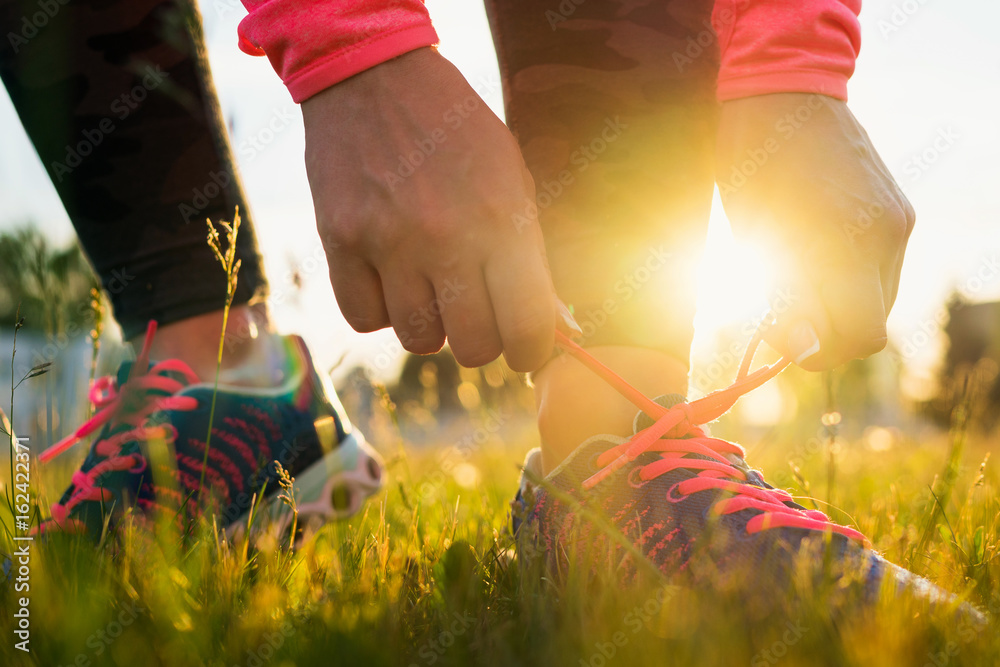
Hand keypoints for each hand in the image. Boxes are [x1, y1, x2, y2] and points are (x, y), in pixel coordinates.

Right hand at [302, 48, 557, 370]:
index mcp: (500, 218)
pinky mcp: (340, 242)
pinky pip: (366, 319)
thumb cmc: (457, 131)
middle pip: (473, 347)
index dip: (533, 351)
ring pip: (419, 339)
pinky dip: (382, 311)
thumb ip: (527, 251)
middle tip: (479, 318)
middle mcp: (445, 237)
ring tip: (433, 288)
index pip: (527, 324)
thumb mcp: (511, 177)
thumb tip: (542, 323)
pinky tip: (391, 279)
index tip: (528, 352)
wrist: (376, 77)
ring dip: (432, 325)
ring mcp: (387, 242)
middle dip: (484, 342)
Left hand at [716, 94, 914, 370]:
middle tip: (779, 310)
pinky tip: (816, 254)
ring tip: (794, 276)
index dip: (819, 350)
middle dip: (825, 331)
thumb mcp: (754, 236)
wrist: (786, 91)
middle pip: (871, 325)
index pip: (858, 336)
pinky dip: (852, 278)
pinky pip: (883, 269)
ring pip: (878, 300)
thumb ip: (785, 295)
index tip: (782, 335)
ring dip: (838, 305)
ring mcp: (898, 222)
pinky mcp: (899, 211)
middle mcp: (884, 235)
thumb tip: (804, 347)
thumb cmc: (752, 161)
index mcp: (845, 242)